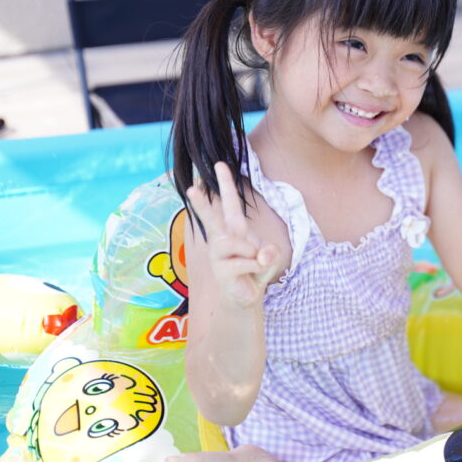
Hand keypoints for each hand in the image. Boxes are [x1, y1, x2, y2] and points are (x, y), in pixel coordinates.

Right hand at [185, 162, 281, 309]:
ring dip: (252, 251)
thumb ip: (270, 252)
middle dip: (202, 203)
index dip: (226, 184)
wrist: (246, 296)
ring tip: (257, 260)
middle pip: (211, 219)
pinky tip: (254, 273)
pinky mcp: (221, 270)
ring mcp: (219, 255)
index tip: (220, 164)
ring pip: (235, 242)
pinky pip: (246, 262)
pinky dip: (258, 266)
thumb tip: (263, 254)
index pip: (230, 204)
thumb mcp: (269, 257)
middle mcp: (222, 239)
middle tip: (191, 188)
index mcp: (234, 229)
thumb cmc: (255, 270)